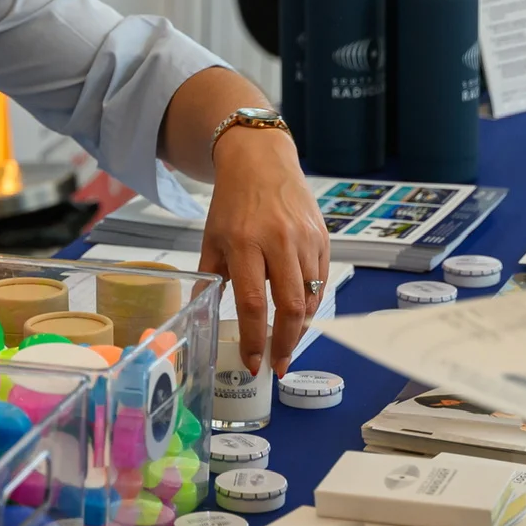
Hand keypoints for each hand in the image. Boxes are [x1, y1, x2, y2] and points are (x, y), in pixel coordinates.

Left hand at [197, 126, 328, 377]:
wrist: (262, 160)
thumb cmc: (233, 202)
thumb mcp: (212, 237)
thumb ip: (210, 277)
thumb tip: (203, 313)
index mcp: (245, 243)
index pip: (254, 302)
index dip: (256, 338)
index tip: (254, 362)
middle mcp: (278, 241)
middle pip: (290, 305)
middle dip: (286, 343)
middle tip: (278, 364)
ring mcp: (305, 238)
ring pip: (310, 296)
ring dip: (300, 326)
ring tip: (287, 343)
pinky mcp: (322, 236)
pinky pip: (320, 279)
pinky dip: (311, 302)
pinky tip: (299, 313)